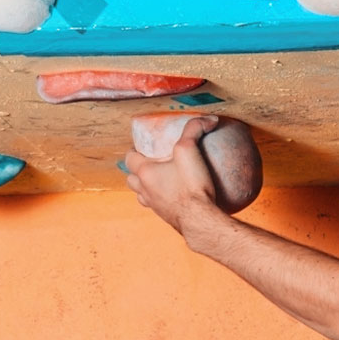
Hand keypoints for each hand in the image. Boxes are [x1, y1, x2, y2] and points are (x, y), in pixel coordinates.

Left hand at [122, 116, 224, 240]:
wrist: (199, 220)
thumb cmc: (190, 186)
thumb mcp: (190, 150)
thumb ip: (195, 130)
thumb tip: (208, 118)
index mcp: (145, 173)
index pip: (129, 158)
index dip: (135, 150)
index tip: (146, 146)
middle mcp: (144, 191)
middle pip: (131, 178)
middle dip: (137, 170)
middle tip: (153, 162)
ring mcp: (153, 206)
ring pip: (141, 194)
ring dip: (145, 186)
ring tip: (161, 179)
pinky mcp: (165, 217)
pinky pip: (157, 206)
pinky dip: (161, 199)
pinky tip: (177, 195)